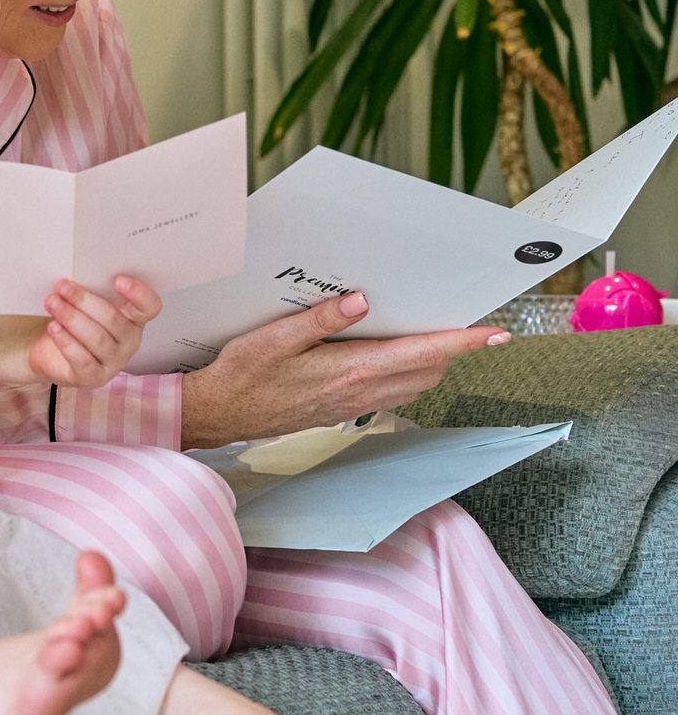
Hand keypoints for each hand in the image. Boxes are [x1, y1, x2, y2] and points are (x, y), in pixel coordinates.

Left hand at [26, 276, 161, 388]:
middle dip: (84, 300)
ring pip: (96, 338)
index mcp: (134, 318)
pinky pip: (82, 359)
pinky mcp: (95, 378)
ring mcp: (114, 362)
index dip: (139, 293)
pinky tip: (54, 327)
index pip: (150, 307)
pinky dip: (66, 341)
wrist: (50, 352)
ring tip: (52, 302)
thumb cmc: (73, 323)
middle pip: (113, 319)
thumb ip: (91, 290)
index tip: (118, 280)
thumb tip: (77, 276)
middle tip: (62, 286)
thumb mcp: (85, 304)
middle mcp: (129, 341)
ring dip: (71, 317)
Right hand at [179, 291, 511, 448]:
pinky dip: (405, 376)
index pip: (423, 353)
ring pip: (415, 385)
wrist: (219, 414)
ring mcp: (354, 406)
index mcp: (350, 370)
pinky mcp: (344, 412)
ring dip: (429, 362)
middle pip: (429, 370)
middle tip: (452, 319)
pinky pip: (393, 395)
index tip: (496, 333)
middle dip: (449, 347)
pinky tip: (386, 358)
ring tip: (423, 336)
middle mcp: (360, 392)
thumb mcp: (272, 338)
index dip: (464, 342)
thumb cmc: (241, 375)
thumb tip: (361, 300)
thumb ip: (319, 320)